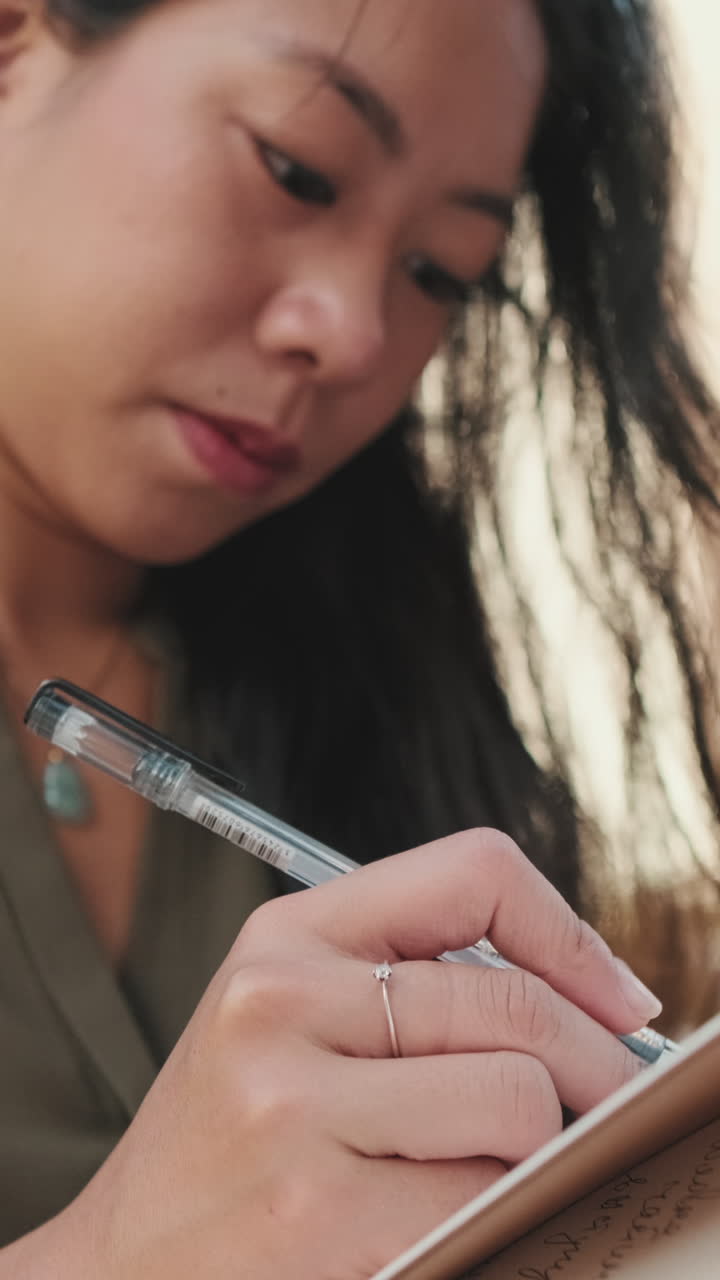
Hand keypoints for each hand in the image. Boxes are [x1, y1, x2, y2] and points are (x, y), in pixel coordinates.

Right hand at [34, 829, 659, 1279]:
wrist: (119, 1268)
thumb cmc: (226, 1141)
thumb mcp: (286, 1019)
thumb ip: (410, 985)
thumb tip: (591, 1005)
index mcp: (286, 937)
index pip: (471, 871)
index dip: (566, 929)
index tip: (616, 996)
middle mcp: (282, 1002)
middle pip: (514, 1002)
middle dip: (598, 1062)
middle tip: (613, 1100)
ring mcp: (296, 1109)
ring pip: (519, 1099)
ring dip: (539, 1145)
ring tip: (501, 1162)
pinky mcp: (322, 1215)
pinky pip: (485, 1195)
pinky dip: (499, 1210)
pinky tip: (454, 1213)